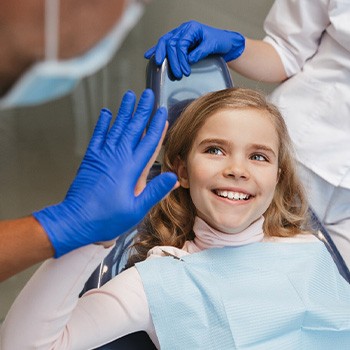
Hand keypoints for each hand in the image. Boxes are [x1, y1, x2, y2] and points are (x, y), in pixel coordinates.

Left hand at [33, 89, 177, 257]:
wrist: (75, 220)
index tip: (162, 113)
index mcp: (131, 169)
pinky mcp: (91, 158)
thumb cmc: (106, 218)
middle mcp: (118, 157)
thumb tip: (173, 178)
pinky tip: (106, 113)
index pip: (149, 142)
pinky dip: (102, 123)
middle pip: (133, 128)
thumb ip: (155, 192)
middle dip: (142, 110)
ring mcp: (103, 156)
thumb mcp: (136, 209)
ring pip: (116, 127)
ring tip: (129, 96)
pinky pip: (98, 136)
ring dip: (124, 111)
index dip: (157, 126)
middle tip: (147, 95)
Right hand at [145, 20, 244, 78]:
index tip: (185, 71)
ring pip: (165, 43)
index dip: (181, 59)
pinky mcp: (179, 42)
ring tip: (158, 65)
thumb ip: (200, 52)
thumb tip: (189, 59)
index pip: (180, 44)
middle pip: (170, 43)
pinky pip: (165, 44)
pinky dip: (156, 50)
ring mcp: (180, 35)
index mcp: (191, 28)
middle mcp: (183, 30)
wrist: (225, 42)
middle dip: (172, 60)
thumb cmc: (220, 42)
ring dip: (161, 55)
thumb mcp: (212, 45)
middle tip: (177, 74)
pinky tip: (149, 55)